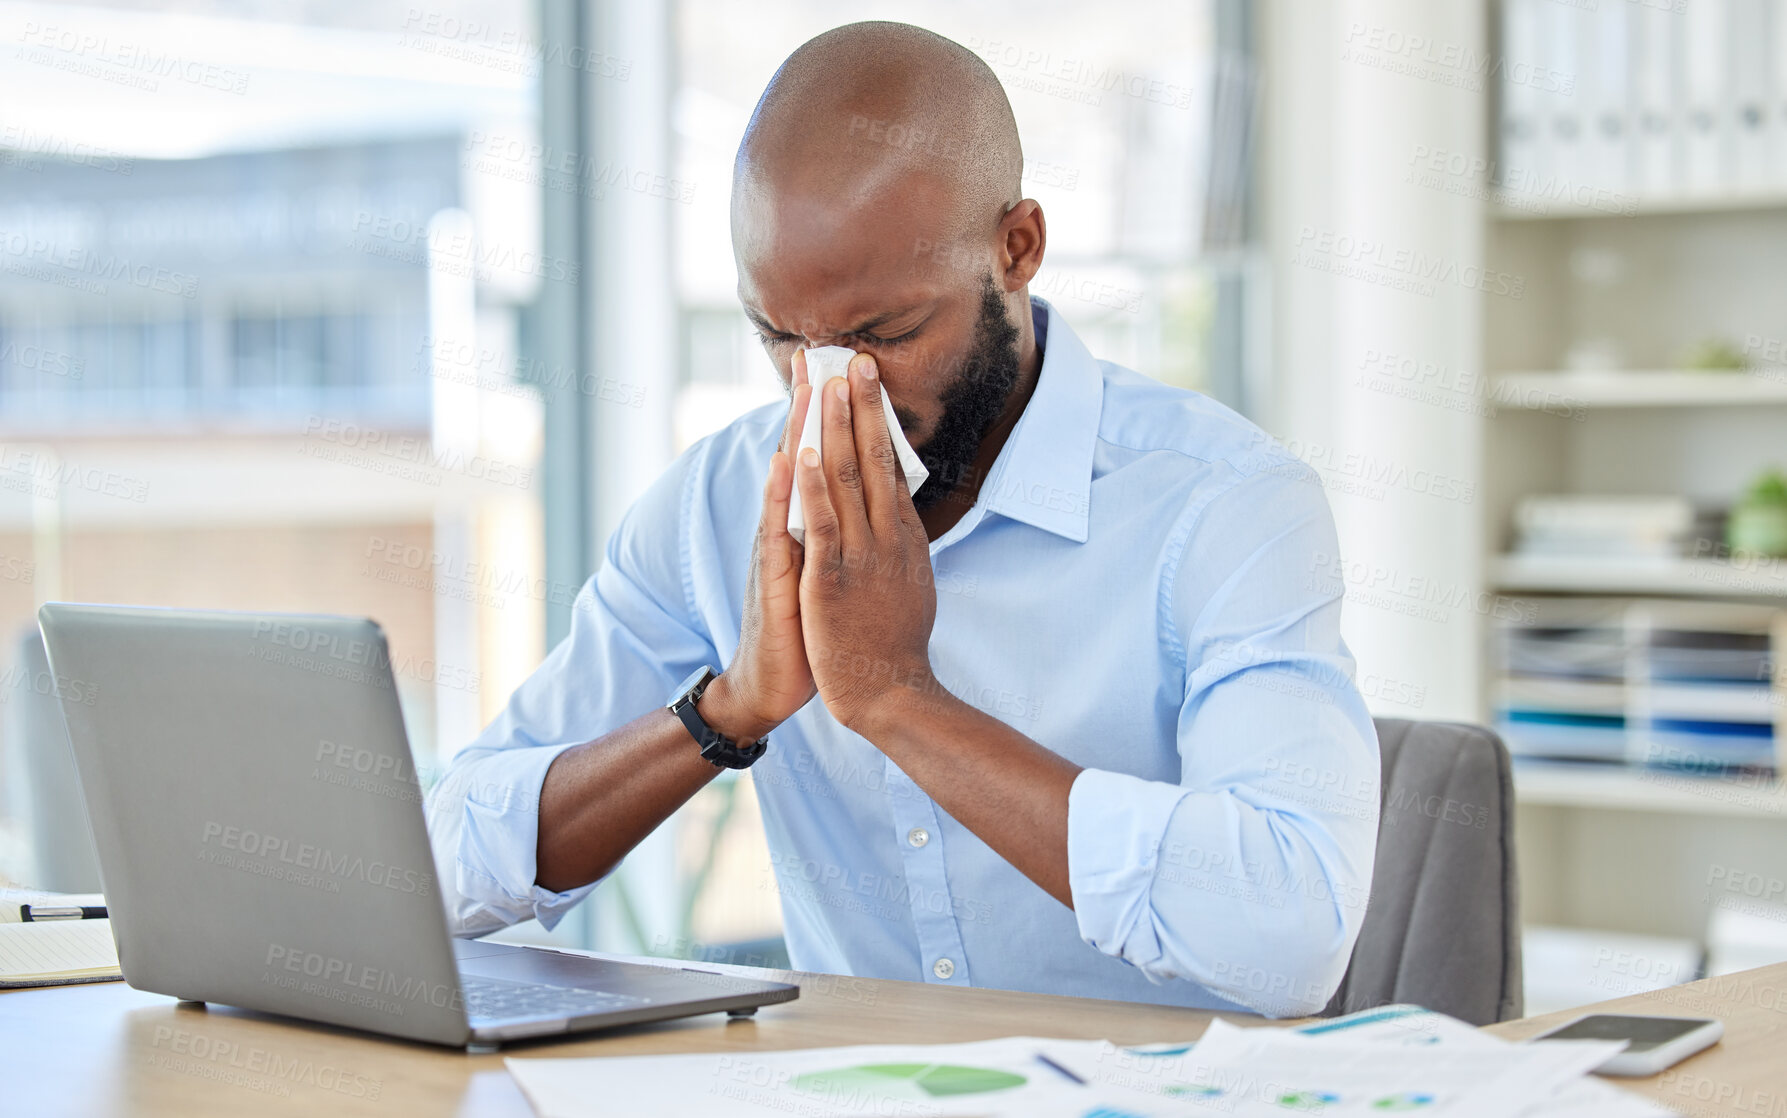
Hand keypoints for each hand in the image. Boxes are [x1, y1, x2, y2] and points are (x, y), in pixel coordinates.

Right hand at [717, 351, 819, 740]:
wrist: (773, 685)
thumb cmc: (808, 630)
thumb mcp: (829, 572)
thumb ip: (840, 535)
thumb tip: (868, 504)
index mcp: (810, 525)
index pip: (823, 458)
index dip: (831, 415)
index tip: (843, 369)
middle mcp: (789, 527)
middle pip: (803, 454)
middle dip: (811, 404)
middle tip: (819, 353)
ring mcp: (777, 548)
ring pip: (790, 483)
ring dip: (799, 433)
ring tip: (807, 389)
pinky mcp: (773, 578)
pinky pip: (778, 529)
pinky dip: (783, 494)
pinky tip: (787, 462)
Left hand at [792, 353, 939, 731]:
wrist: (889, 693)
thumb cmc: (895, 644)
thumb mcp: (909, 582)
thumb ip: (901, 544)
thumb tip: (902, 515)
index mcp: (903, 535)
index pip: (889, 464)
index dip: (877, 419)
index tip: (868, 380)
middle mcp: (886, 536)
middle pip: (873, 458)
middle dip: (862, 405)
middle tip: (853, 358)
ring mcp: (860, 555)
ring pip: (846, 479)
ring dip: (835, 428)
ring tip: (827, 384)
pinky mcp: (832, 578)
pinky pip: (822, 523)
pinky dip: (810, 486)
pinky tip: (801, 452)